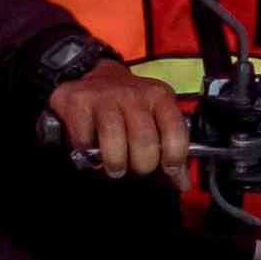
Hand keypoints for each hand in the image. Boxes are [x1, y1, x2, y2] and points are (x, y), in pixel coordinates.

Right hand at [47, 62, 192, 184]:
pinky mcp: (78, 101)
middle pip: (144, 140)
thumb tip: (182, 182)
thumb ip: (169, 150)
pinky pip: (84, 139)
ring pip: (113, 139)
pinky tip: (92, 149)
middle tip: (135, 168)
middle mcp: (134, 94)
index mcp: (160, 97)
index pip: (175, 132)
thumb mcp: (155, 119)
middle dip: (141, 166)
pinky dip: (87, 152)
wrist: (94, 77)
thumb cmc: (128, 106)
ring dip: (115, 163)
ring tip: (115, 166)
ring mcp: (105, 96)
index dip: (173, 159)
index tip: (167, 170)